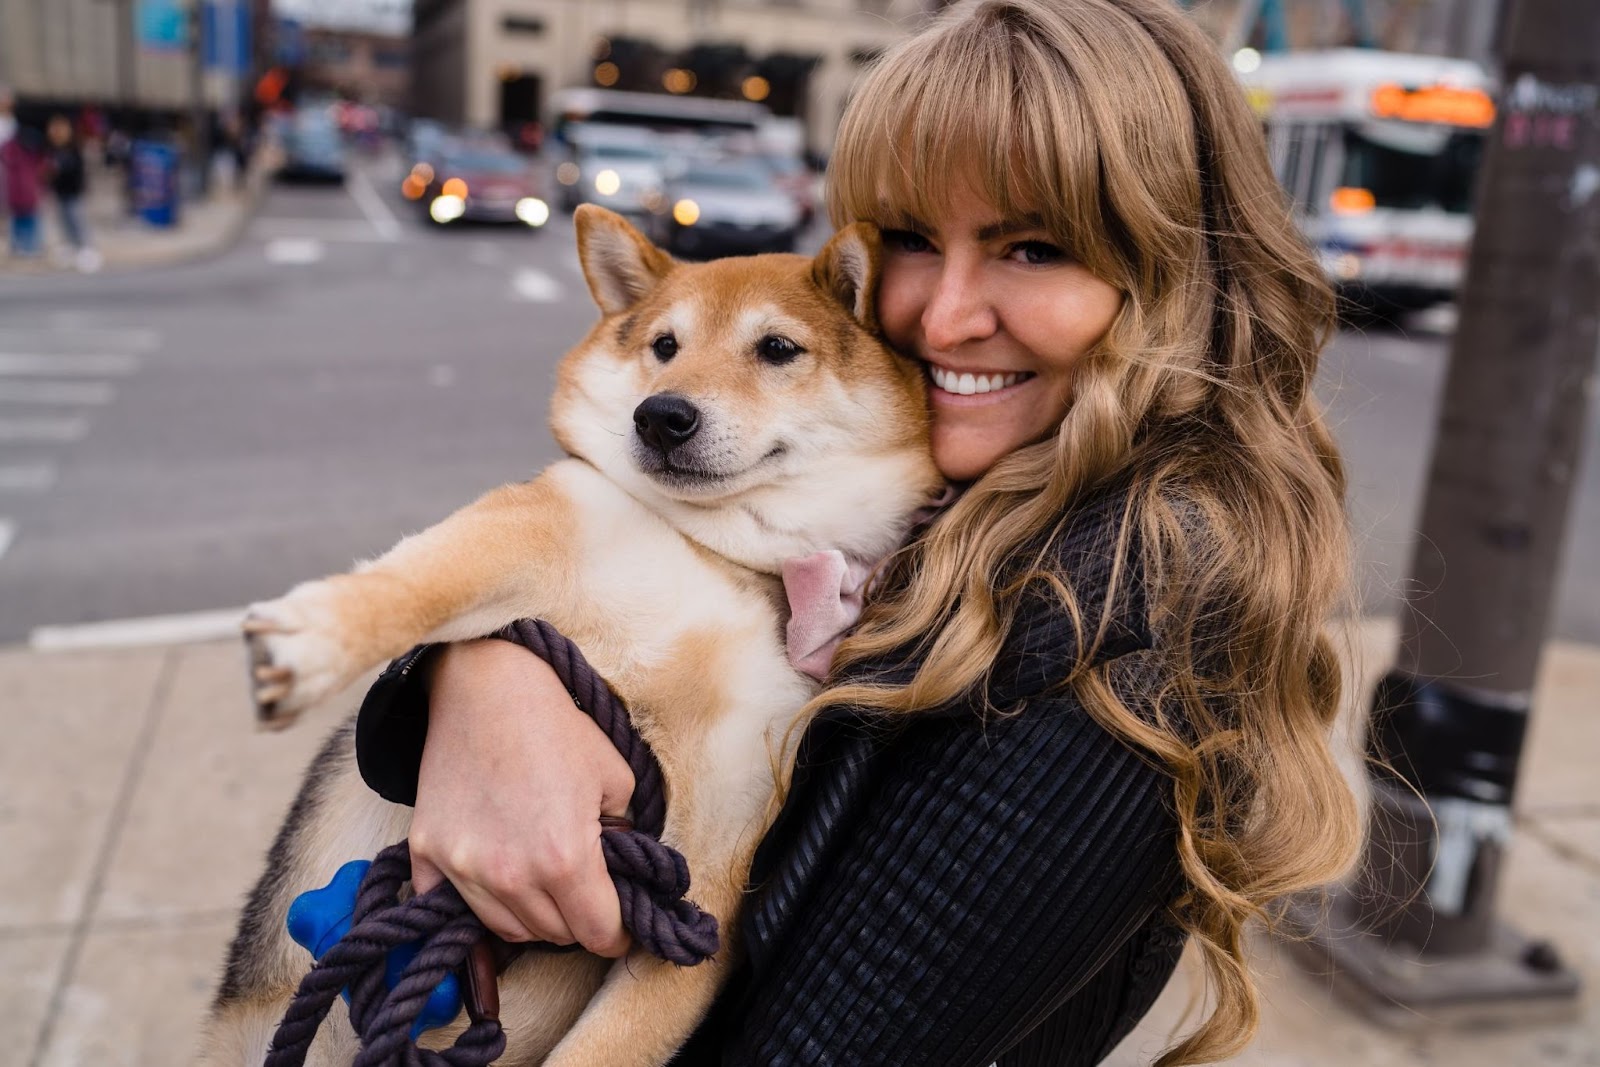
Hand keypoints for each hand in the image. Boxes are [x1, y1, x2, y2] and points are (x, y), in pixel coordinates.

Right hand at [407, 638, 634, 956]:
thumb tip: (620, 871)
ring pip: (506, 929)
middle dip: (575, 920)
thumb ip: (622, 835)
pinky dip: (477, 901)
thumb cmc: (555, 726)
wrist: (485, 687)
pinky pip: (452, 906)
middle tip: (583, 891)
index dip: (616, 932)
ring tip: (543, 881)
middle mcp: (510, 874)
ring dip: (531, 915)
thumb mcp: (614, 777)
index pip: (597, 933)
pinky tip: (496, 875)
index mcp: (564, 857)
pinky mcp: (427, 853)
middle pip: (552, 935)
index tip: (619, 924)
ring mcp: (462, 867)